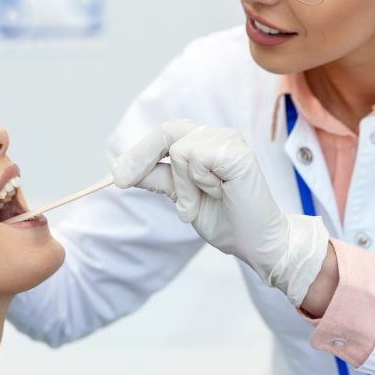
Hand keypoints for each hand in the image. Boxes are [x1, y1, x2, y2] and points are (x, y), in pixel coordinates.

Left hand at [111, 120, 328, 305]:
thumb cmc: (227, 220)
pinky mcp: (237, 151)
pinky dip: (201, 183)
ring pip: (180, 150)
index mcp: (206, 145)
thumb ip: (161, 180)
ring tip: (209, 199)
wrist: (257, 242)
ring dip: (185, 185)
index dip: (139, 153)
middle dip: (141, 156)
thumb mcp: (183, 199)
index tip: (117, 175)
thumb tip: (124, 170)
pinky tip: (221, 192)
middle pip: (167, 132)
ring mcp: (229, 140)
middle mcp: (217, 137)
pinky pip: (197, 159)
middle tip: (122, 180)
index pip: (165, 136)